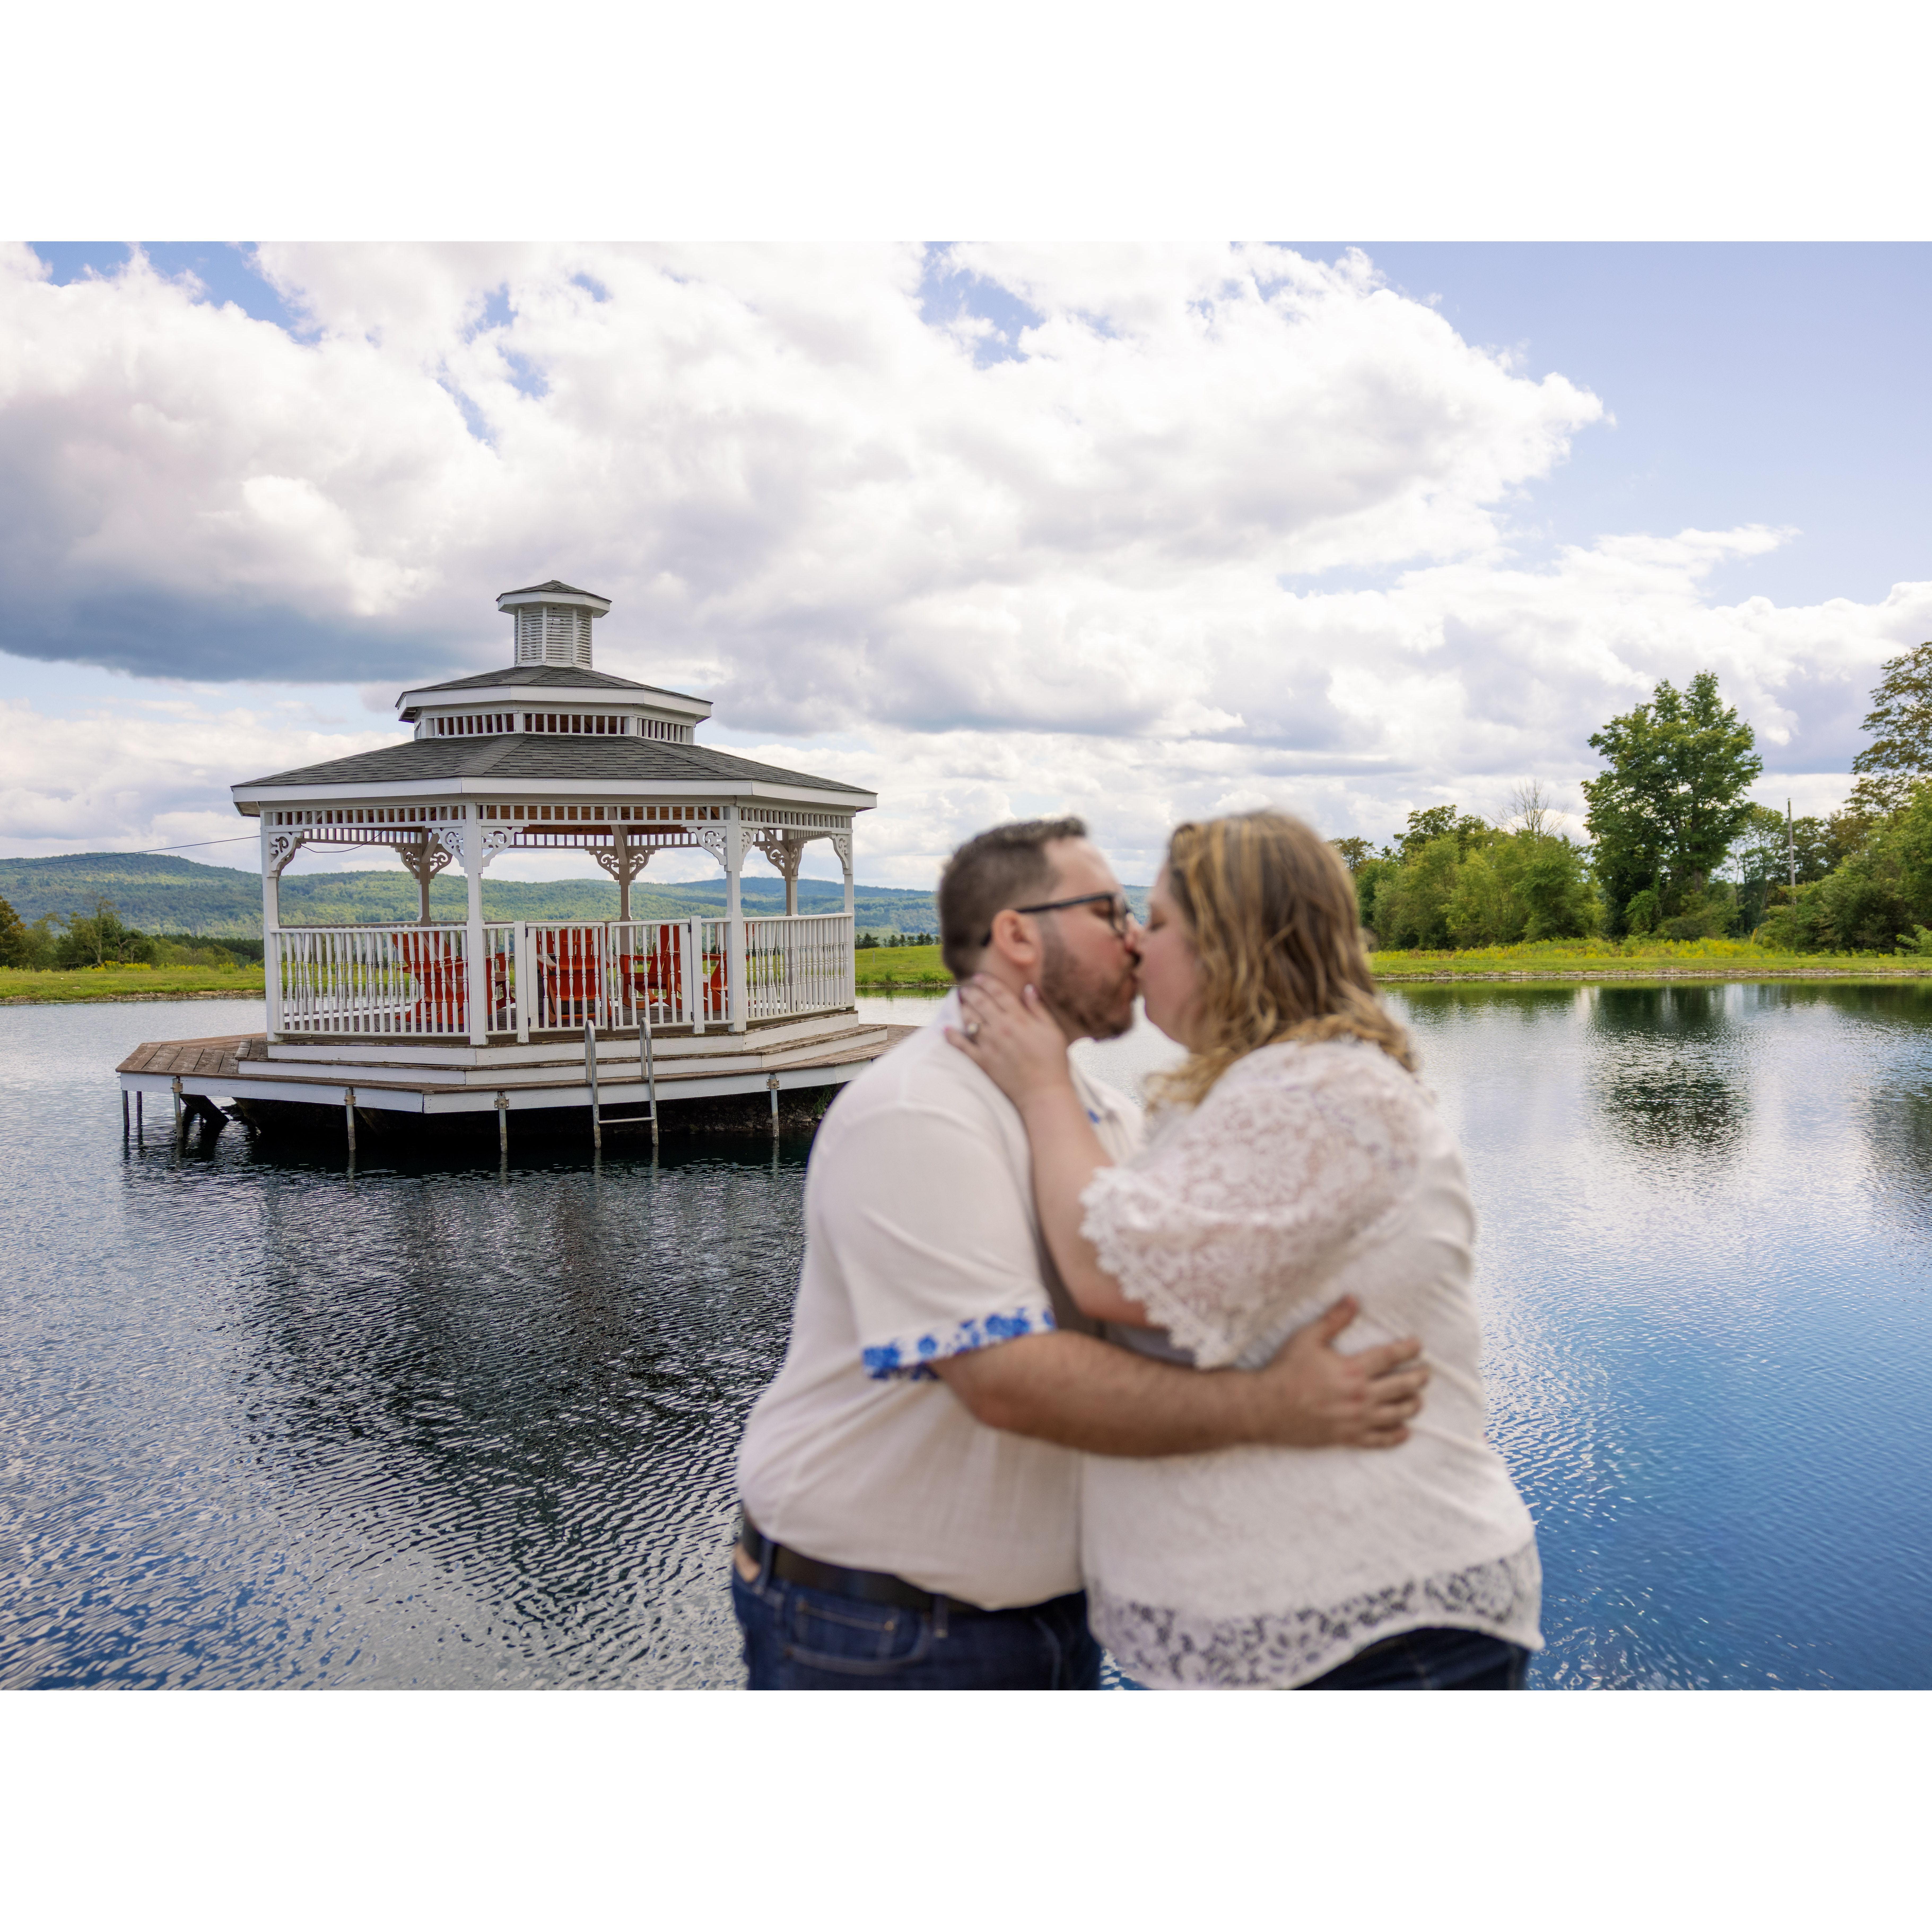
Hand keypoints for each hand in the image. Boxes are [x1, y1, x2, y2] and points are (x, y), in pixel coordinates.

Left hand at [946, 975, 1074, 1108]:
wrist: (1043, 1092)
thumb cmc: (1052, 1061)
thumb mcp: (1052, 1031)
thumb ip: (1038, 1008)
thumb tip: (1027, 988)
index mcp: (1019, 1019)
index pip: (999, 992)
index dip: (987, 982)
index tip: (978, 977)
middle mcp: (1001, 1028)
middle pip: (980, 1002)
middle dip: (970, 992)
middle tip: (965, 988)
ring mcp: (989, 1045)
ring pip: (969, 1020)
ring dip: (962, 1008)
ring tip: (959, 1002)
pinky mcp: (982, 1061)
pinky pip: (961, 1046)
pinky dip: (952, 1036)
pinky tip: (946, 1028)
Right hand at [1241, 1296, 1428, 1448]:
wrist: (1266, 1408)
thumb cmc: (1286, 1371)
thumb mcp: (1307, 1338)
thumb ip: (1334, 1320)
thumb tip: (1353, 1299)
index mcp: (1352, 1370)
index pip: (1390, 1357)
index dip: (1408, 1349)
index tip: (1418, 1345)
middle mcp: (1360, 1396)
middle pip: (1402, 1387)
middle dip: (1418, 1378)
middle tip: (1426, 1373)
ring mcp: (1356, 1420)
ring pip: (1397, 1414)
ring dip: (1412, 1405)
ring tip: (1418, 1399)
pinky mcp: (1348, 1437)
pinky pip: (1380, 1440)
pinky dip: (1396, 1436)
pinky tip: (1405, 1431)